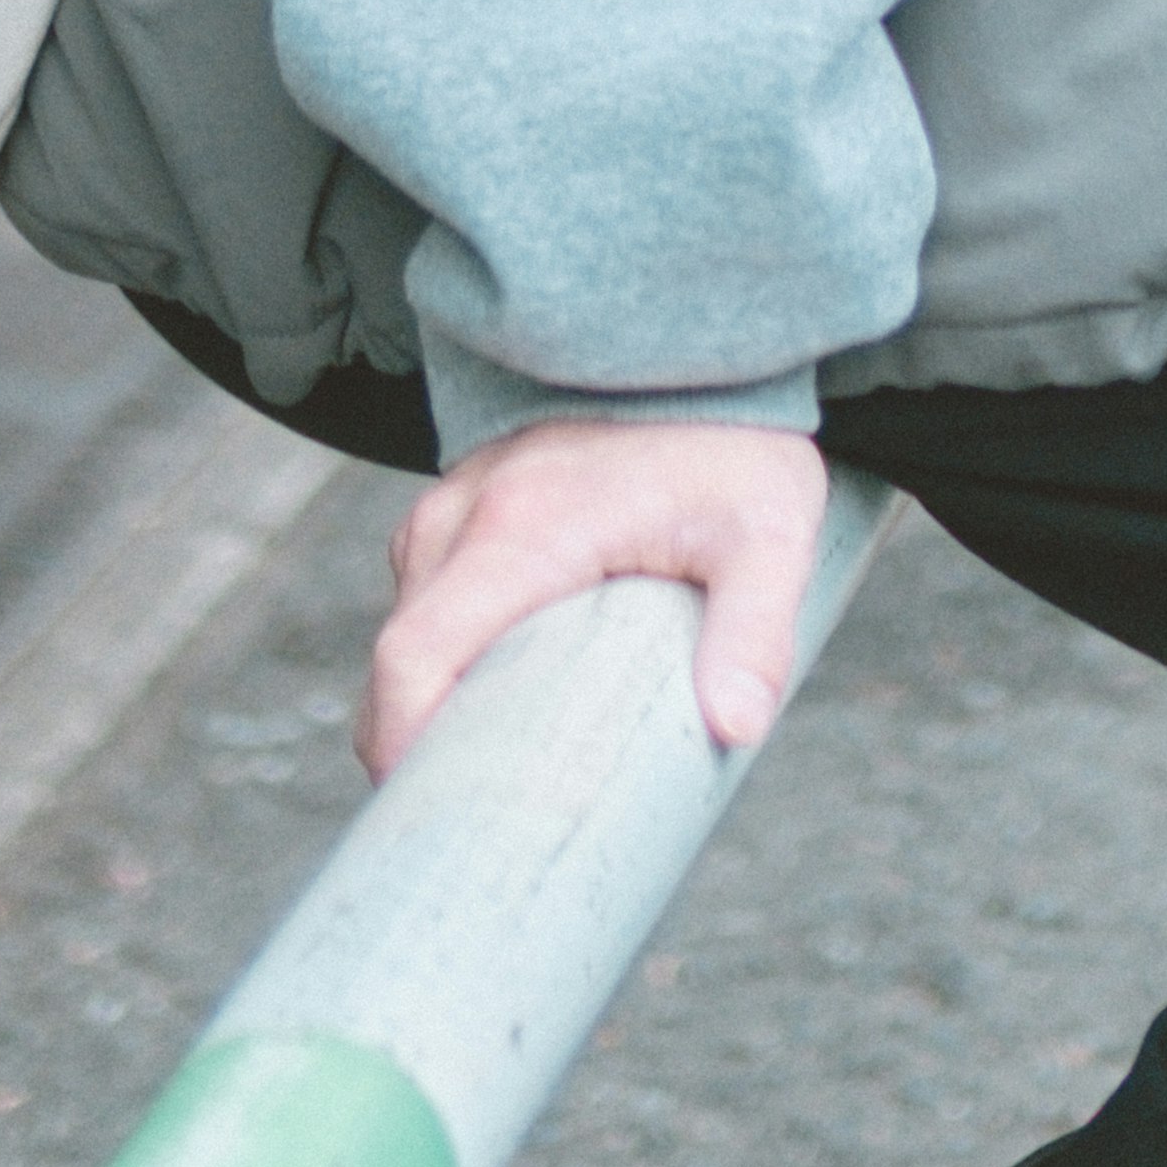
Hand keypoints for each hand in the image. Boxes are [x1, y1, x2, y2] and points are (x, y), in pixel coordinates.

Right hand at [359, 415, 829, 780]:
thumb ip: (754, 631)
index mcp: (523, 529)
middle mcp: (467, 511)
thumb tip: (736, 728)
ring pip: (410, 623)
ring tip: (498, 768)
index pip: (414, 655)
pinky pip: (430, 592)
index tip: (428, 818)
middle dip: (416, 744)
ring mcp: (458, 499)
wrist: (709, 341)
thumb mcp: (766, 534)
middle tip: (475, 825)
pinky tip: (501, 696)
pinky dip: (445, 651)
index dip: (399, 747)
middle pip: (399, 656)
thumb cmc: (736, 443)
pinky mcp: (469, 499)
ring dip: (434, 696)